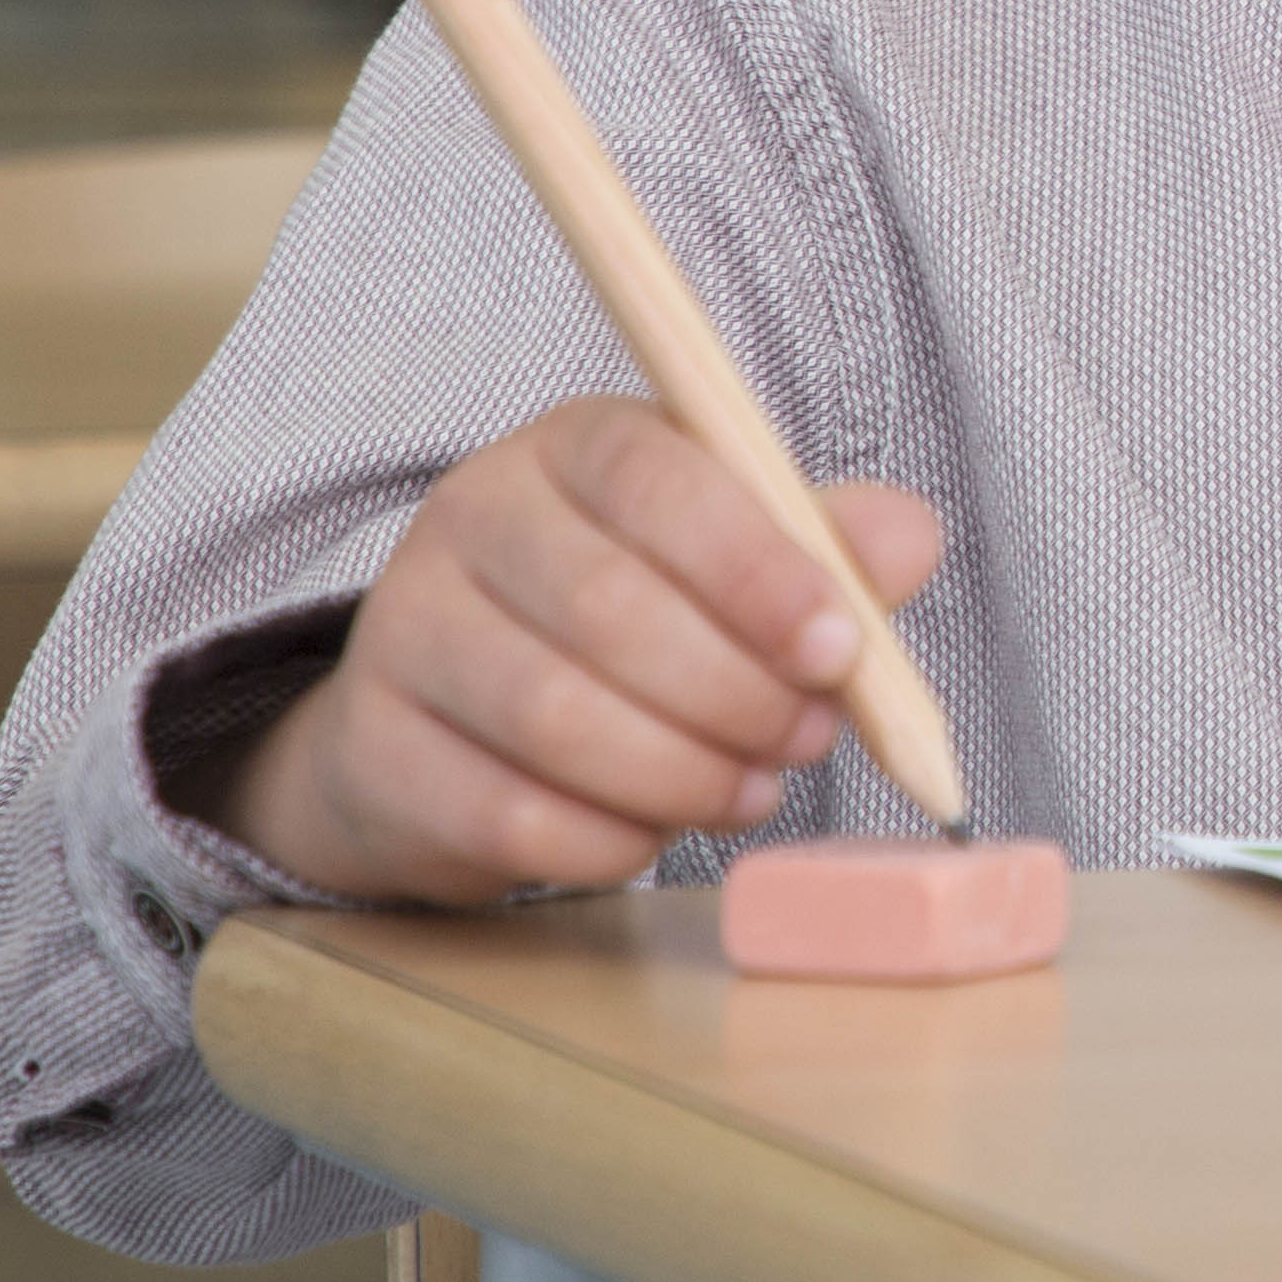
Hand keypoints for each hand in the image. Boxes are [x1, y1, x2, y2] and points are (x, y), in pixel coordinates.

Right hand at [213, 398, 944, 906]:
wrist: (455, 719)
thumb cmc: (632, 617)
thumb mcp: (736, 554)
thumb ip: (828, 545)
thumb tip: (908, 543)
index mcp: (572, 444)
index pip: (657, 480)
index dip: (757, 569)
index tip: (840, 647)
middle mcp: (471, 516)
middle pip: (608, 608)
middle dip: (735, 692)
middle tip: (808, 737)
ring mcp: (403, 630)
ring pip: (556, 716)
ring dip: (682, 772)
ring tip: (751, 789)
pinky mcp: (373, 749)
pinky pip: (506, 814)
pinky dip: (609, 837)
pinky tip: (657, 829)